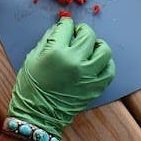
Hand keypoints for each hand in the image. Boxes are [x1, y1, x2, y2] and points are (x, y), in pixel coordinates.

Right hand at [7, 17, 114, 136]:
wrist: (36, 116)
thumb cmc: (30, 87)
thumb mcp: (32, 57)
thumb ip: (48, 39)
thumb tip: (60, 27)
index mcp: (56, 52)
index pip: (67, 26)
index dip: (66, 24)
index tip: (66, 26)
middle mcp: (74, 61)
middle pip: (88, 35)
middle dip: (82, 31)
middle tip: (77, 35)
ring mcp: (87, 75)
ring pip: (104, 50)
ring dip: (97, 45)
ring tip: (90, 48)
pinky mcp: (95, 88)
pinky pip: (109, 70)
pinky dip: (105, 63)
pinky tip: (97, 62)